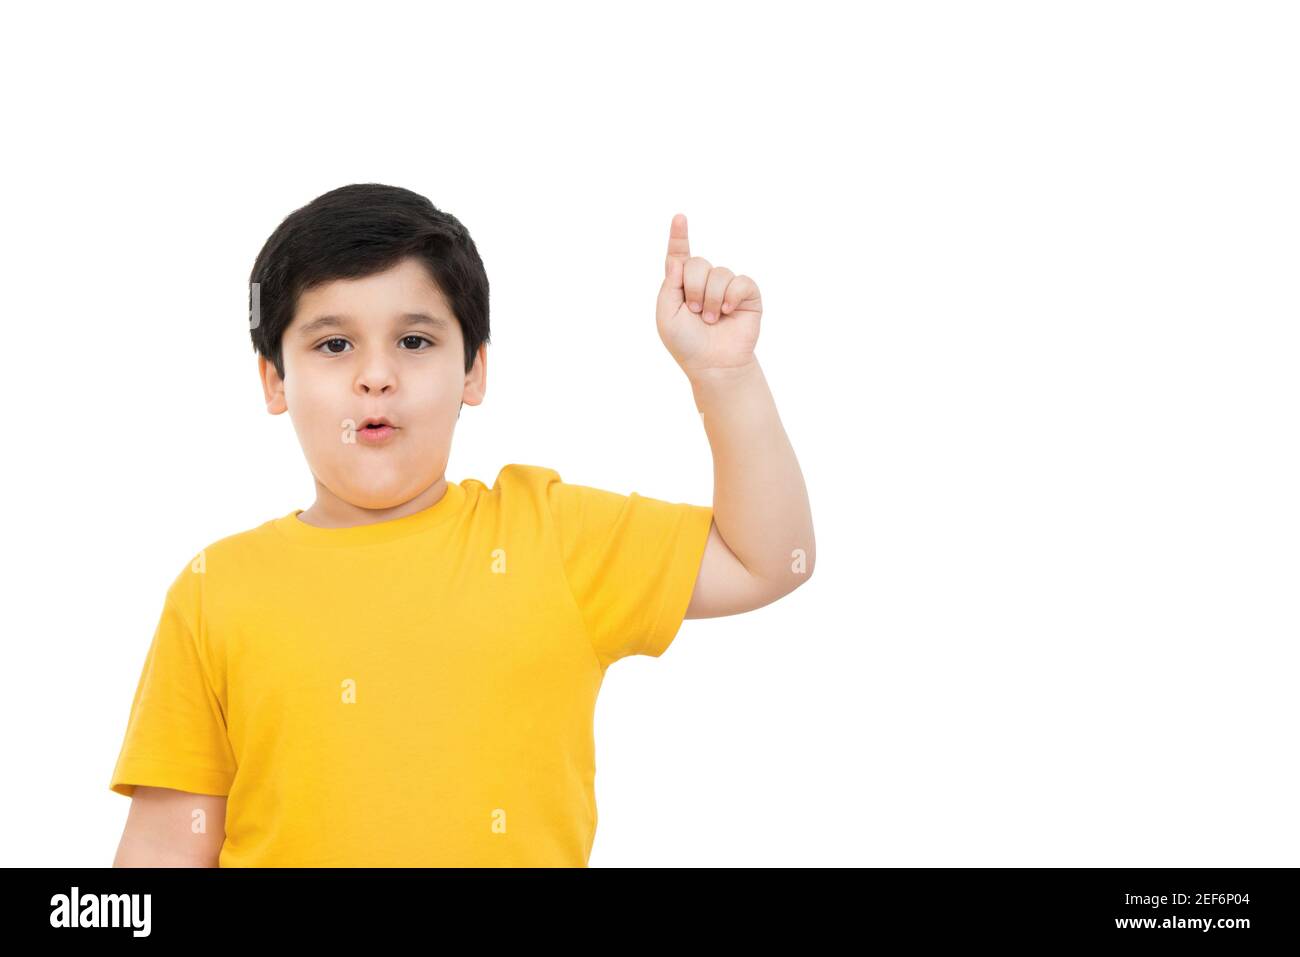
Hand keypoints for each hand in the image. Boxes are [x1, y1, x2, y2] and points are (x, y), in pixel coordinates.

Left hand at [656, 213, 761, 377]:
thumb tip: (677, 259)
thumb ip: (670, 285)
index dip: (679, 236)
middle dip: (694, 288)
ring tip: (711, 319)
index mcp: (682, 285)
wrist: (714, 364)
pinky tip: (728, 311)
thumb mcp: (667, 315)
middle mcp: (704, 282)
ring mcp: (727, 287)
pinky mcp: (747, 295)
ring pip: (719, 273)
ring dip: (711, 299)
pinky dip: (732, 296)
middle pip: (698, 263)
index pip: (679, 255)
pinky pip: (740, 282)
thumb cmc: (687, 344)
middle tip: (695, 312)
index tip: (679, 217)